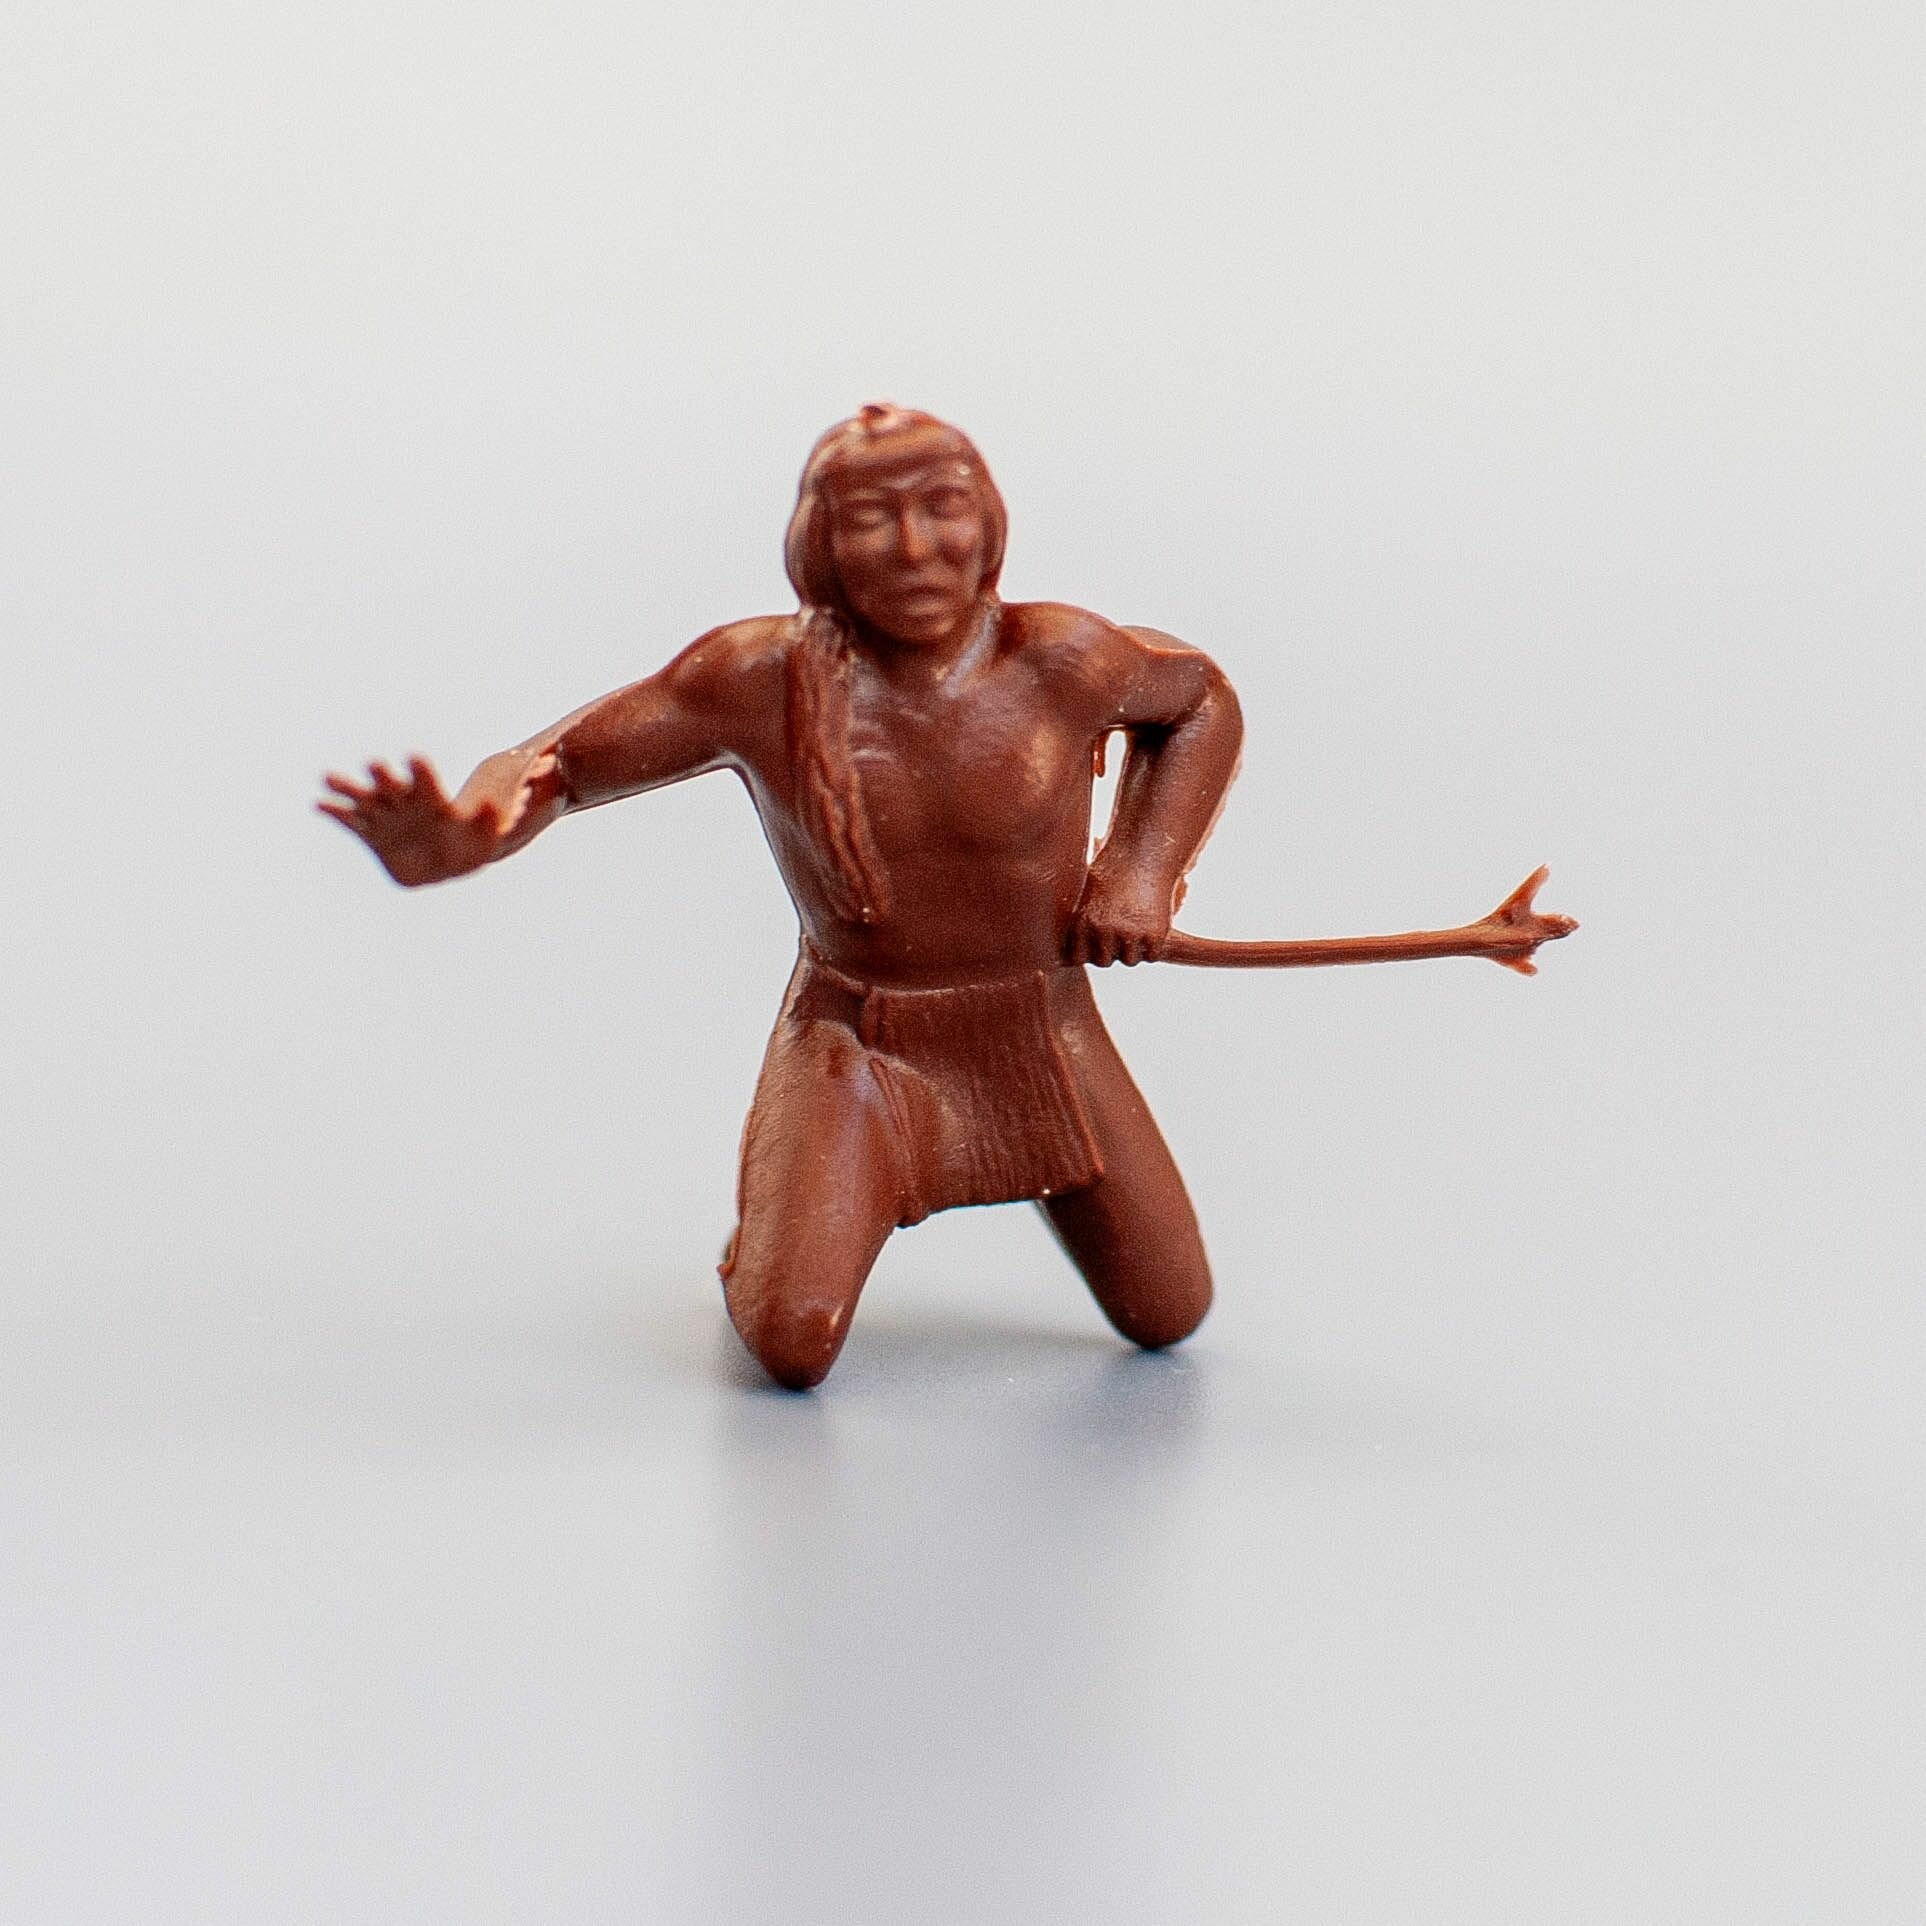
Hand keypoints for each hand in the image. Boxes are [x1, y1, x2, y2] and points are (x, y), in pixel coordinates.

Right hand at [317, 756, 512, 886]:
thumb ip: (487, 821)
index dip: (421, 772)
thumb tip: (491, 806)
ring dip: (349, 789)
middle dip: (384, 776)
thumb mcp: (484, 837)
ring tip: (327, 777)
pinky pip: (352, 824)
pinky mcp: (373, 836)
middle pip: (393, 786)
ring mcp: (387, 818)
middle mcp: (407, 804)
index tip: (414, 758)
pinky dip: (337, 814)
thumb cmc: (469, 845)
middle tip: (373, 765)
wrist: (449, 861)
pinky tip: (319, 804)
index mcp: (434, 801)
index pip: (426, 783)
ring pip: (366, 800)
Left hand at [1067, 862, 1172, 966]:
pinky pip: (1151, 955)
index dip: (1088, 952)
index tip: (1096, 941)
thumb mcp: (1087, 890)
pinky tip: (1151, 925)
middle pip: (1104, 961)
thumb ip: (1079, 918)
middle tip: (1121, 932)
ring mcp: (1129, 934)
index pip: (1078, 957)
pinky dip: (1152, 946)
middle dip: (1111, 951)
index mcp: (1082, 922)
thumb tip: (1062, 949)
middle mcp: (1103, 931)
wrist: (1146, 854)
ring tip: (1137, 926)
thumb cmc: (1114, 870)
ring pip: (1130, 960)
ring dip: (1133, 949)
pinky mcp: (1154, 935)